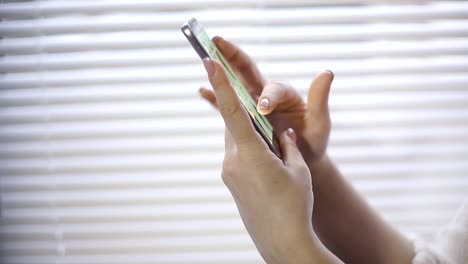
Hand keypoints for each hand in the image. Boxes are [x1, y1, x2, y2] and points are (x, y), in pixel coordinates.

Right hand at [200, 37, 333, 164]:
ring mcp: (252, 104)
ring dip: (220, 70)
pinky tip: (202, 90)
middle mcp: (266, 94)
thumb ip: (320, 100)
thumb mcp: (319, 123)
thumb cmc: (312, 141)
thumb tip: (326, 73)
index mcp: (285, 94)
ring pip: (234, 83)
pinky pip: (227, 105)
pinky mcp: (244, 116)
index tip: (263, 109)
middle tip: (218, 41)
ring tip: (206, 59)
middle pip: (248, 70)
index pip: (274, 89)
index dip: (268, 95)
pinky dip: (214, 98)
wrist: (300, 159)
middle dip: (233, 55)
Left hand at [203, 57, 339, 263]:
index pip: (231, 111)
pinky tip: (268, 166)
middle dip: (248, 114)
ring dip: (251, 136)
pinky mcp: (231, 183)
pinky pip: (238, 156)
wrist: (282, 242)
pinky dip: (250, 151)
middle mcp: (233, 161)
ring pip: (236, 141)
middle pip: (235, 125)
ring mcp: (229, 173)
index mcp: (250, 154)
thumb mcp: (298, 170)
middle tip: (266, 114)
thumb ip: (288, 147)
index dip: (220, 83)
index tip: (209, 61)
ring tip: (275, 152)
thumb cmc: (295, 205)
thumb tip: (284, 135)